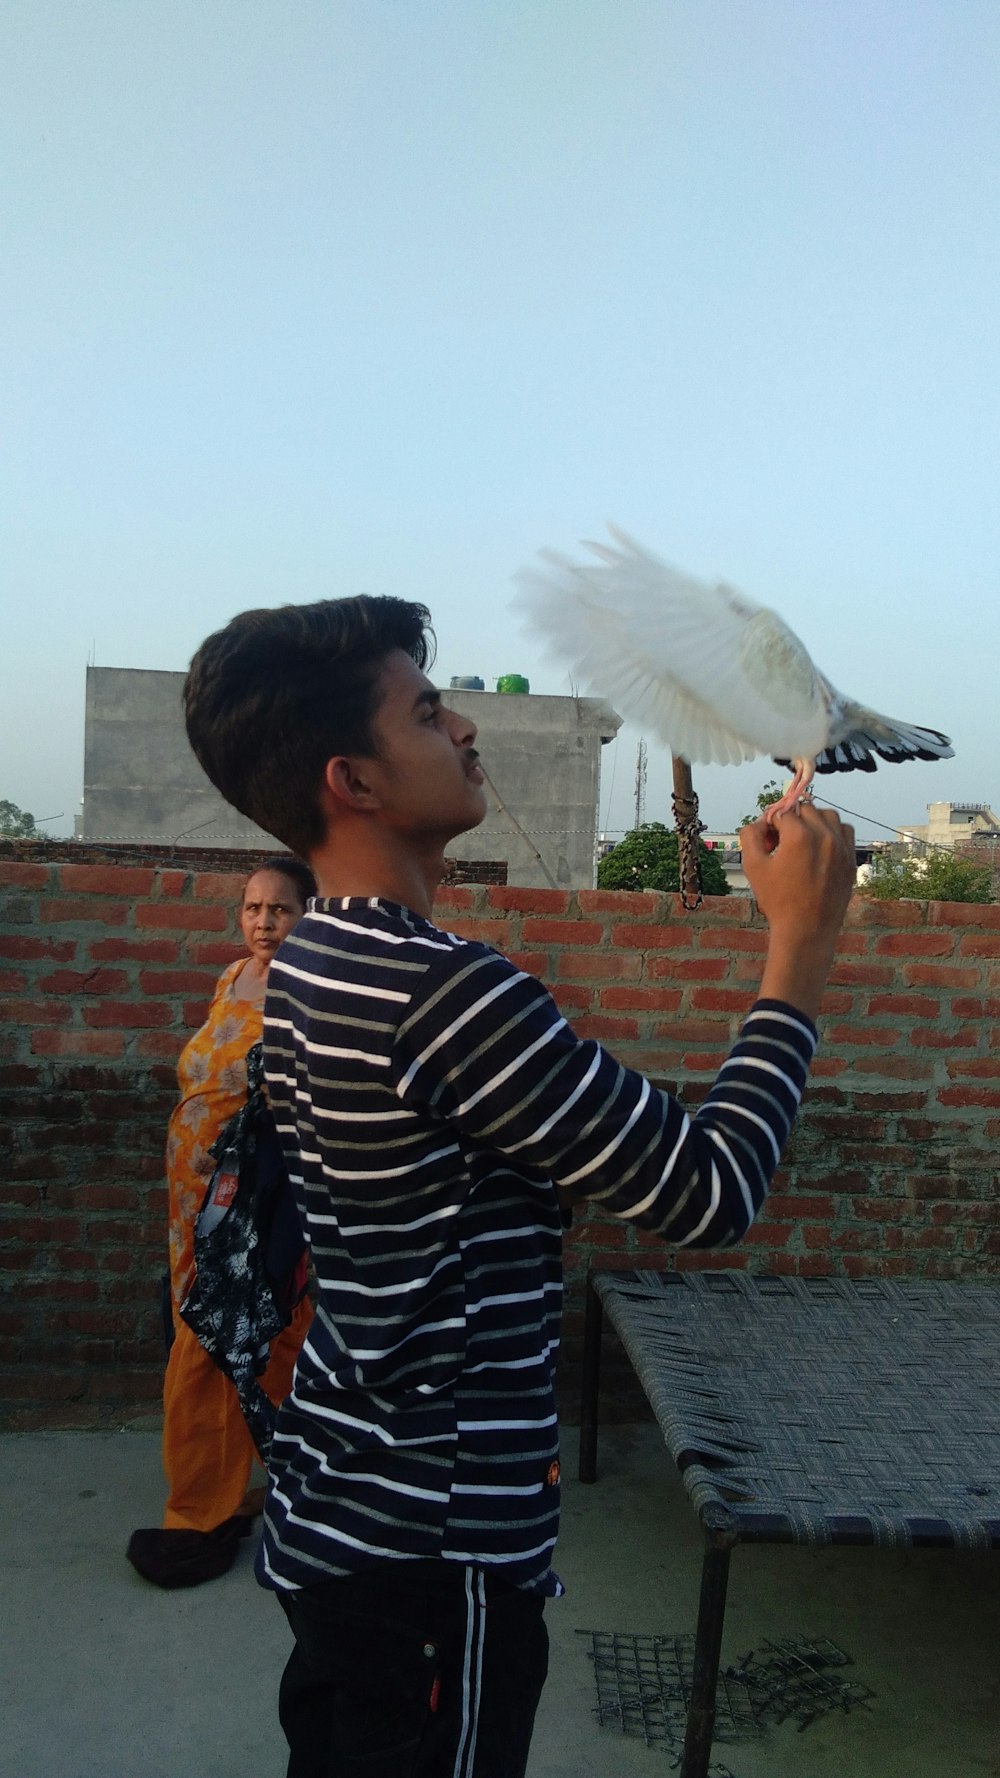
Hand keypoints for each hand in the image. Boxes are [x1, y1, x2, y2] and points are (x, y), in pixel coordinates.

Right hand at [741, 804, 855, 1019]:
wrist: (806, 930)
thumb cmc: (777, 900)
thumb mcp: (753, 866)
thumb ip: (750, 836)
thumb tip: (760, 823)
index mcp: (799, 835)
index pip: (782, 812)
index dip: (771, 824)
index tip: (767, 841)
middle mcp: (824, 835)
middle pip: (805, 809)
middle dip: (792, 820)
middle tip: (782, 842)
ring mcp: (841, 847)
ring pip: (828, 815)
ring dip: (814, 821)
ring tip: (803, 841)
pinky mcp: (851, 859)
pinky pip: (845, 831)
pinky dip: (833, 832)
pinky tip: (821, 847)